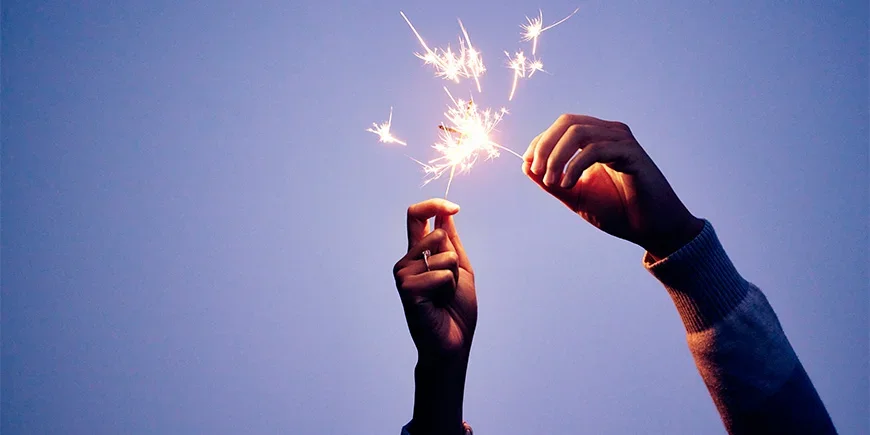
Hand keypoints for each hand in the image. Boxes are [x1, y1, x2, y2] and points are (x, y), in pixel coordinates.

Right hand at [393, 198, 475, 434]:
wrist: (453, 343)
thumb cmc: (456, 310)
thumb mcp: (460, 269)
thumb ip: (452, 242)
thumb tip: (446, 212)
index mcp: (418, 254)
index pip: (417, 217)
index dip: (434, 204)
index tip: (454, 207)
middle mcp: (407, 261)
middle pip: (437, 233)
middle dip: (455, 258)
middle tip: (449, 285)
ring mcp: (404, 275)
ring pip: (444, 255)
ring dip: (453, 277)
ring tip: (443, 297)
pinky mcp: (407, 289)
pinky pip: (441, 274)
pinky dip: (448, 289)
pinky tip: (437, 305)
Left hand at [523, 114, 703, 258]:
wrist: (651, 229)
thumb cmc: (618, 211)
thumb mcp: (575, 196)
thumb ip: (551, 181)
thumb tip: (525, 165)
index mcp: (597, 139)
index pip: (562, 126)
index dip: (540, 142)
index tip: (529, 166)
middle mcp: (610, 133)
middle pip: (567, 122)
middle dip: (545, 145)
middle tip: (538, 172)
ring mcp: (622, 141)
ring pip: (578, 132)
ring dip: (557, 157)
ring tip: (552, 182)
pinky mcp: (632, 154)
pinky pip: (595, 149)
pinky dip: (575, 166)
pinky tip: (568, 184)